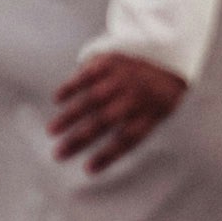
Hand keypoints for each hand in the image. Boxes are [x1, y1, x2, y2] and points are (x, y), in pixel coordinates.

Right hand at [48, 52, 187, 173]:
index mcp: (151, 112)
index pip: (128, 138)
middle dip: (80, 139)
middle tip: (58, 154)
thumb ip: (136, 129)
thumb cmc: (157, 92)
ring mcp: (122, 77)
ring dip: (70, 116)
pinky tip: (57, 100)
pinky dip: (71, 87)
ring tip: (51, 131)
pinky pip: (88, 75)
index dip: (108, 154)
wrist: (170, 51)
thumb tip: (106, 153)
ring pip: (92, 99)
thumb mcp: (160, 111)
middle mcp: (135, 95)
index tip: (87, 169)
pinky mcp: (110, 61)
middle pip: (105, 121)